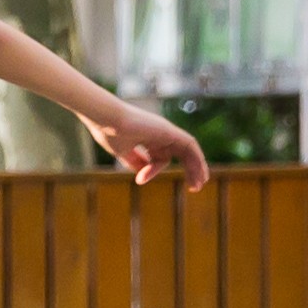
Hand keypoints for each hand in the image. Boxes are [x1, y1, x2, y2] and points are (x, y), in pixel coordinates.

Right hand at [97, 103, 211, 190]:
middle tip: (194, 188)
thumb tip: (143, 174)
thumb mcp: (122, 152)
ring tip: (200, 184)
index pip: (159, 157)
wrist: (106, 119)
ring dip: (197, 167)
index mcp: (148, 137)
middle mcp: (159, 133)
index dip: (151, 171)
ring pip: (188, 150)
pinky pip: (190, 144)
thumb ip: (134, 162)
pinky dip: (197, 158)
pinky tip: (201, 171)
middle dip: (189, 170)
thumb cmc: (109, 133)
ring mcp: (165, 131)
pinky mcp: (169, 131)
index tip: (140, 179)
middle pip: (180, 153)